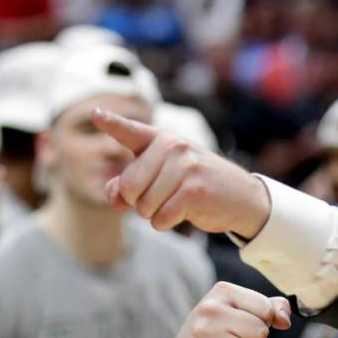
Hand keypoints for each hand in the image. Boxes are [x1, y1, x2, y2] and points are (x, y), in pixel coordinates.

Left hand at [92, 109, 270, 237]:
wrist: (242, 197)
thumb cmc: (197, 185)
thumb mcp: (163, 178)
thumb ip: (130, 184)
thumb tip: (113, 198)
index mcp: (162, 139)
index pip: (130, 131)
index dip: (111, 123)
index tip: (95, 114)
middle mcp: (173, 147)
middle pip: (129, 187)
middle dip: (138, 202)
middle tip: (161, 198)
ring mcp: (185, 168)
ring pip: (144, 206)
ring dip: (154, 214)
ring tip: (176, 203)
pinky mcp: (194, 191)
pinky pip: (160, 218)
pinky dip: (166, 223)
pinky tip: (183, 214)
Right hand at [165, 282, 291, 337]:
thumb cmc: (221, 330)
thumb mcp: (244, 310)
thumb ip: (272, 308)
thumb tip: (285, 321)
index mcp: (224, 290)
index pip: (266, 309)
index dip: (264, 322)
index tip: (246, 324)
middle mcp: (209, 308)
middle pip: (260, 332)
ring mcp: (200, 333)